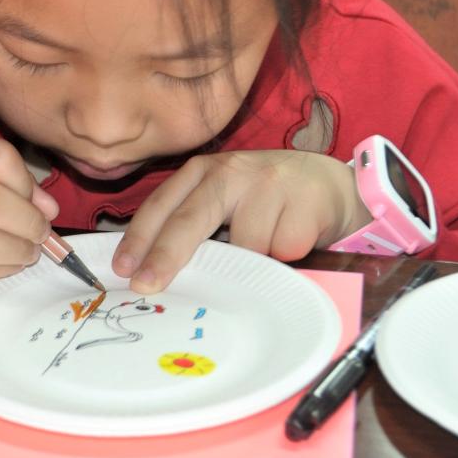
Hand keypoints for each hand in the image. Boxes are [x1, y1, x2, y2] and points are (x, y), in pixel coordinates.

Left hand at [112, 150, 369, 292]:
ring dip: (250, 262)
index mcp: (204, 170)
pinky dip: (285, 257)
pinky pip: (282, 251)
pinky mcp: (305, 203)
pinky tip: (294, 239)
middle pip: (190, 219)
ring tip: (267, 245)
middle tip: (146, 286)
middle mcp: (231, 171)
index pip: (162, 204)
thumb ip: (194, 221)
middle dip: (165, 256)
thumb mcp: (226, 198)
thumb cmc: (268, 199)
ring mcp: (269, 184)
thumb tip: (152, 270)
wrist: (334, 186)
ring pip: (244, 246)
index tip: (123, 269)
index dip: (139, 237)